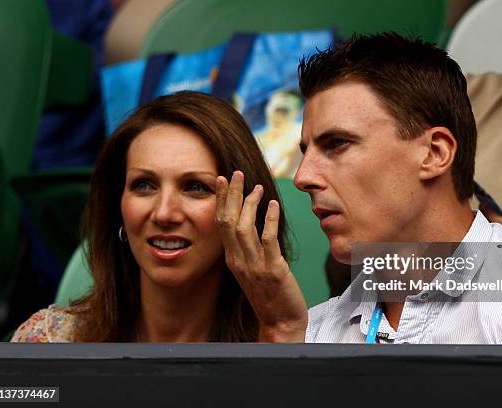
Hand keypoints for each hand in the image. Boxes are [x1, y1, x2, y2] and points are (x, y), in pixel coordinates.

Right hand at [215, 171, 307, 341]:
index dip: (221, 200)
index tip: (222, 180)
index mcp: (233, 260)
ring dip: (249, 204)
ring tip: (256, 187)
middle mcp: (239, 261)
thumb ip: (248, 249)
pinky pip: (267, 240)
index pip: (222, 224)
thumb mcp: (252, 270)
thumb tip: (249, 225)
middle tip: (235, 174)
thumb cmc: (270, 296)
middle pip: (229, 221)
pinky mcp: (272, 270)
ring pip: (244, 228)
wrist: (280, 323)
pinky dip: (269, 220)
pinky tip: (273, 204)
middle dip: (231, 195)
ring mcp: (254, 266)